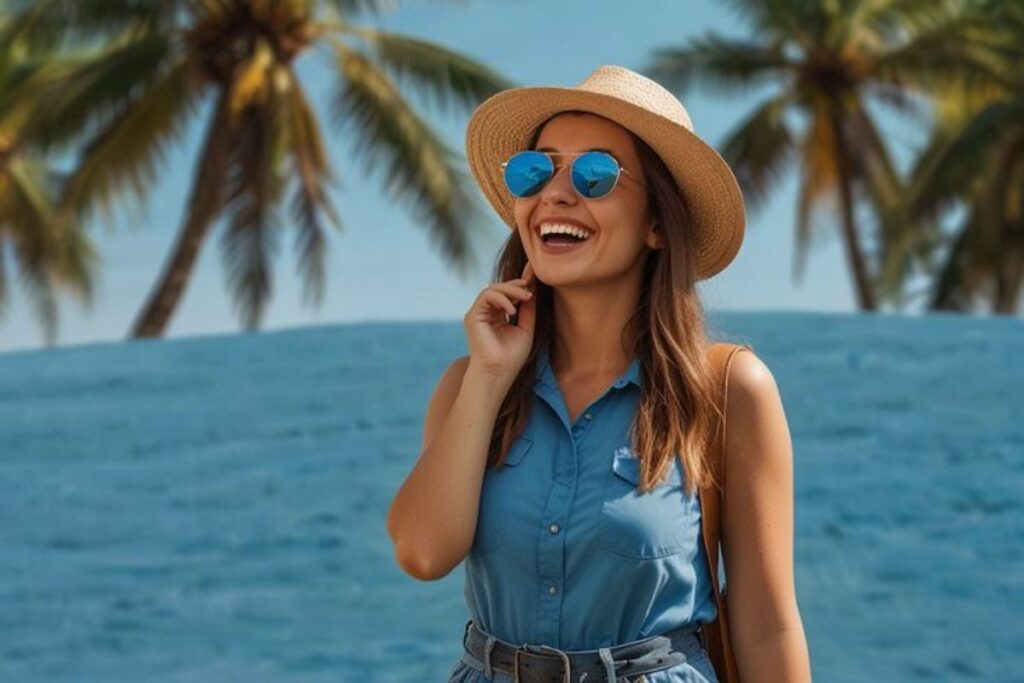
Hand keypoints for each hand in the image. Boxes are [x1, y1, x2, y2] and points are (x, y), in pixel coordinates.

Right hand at [463, 261, 536, 380]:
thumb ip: (527, 309)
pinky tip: (512, 310)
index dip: (520, 283)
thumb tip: (532, 289)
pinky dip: (501, 298)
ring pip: (492, 288)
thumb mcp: (526, 328)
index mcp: (498, 316)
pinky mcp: (472, 316)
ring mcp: (478, 314)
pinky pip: (486, 296)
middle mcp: (486, 313)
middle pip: (500, 288)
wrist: (499, 373)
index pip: (508, 294)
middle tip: (531, 286)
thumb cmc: (512, 357)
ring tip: (526, 297)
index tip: (535, 273)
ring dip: (511, 289)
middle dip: (517, 284)